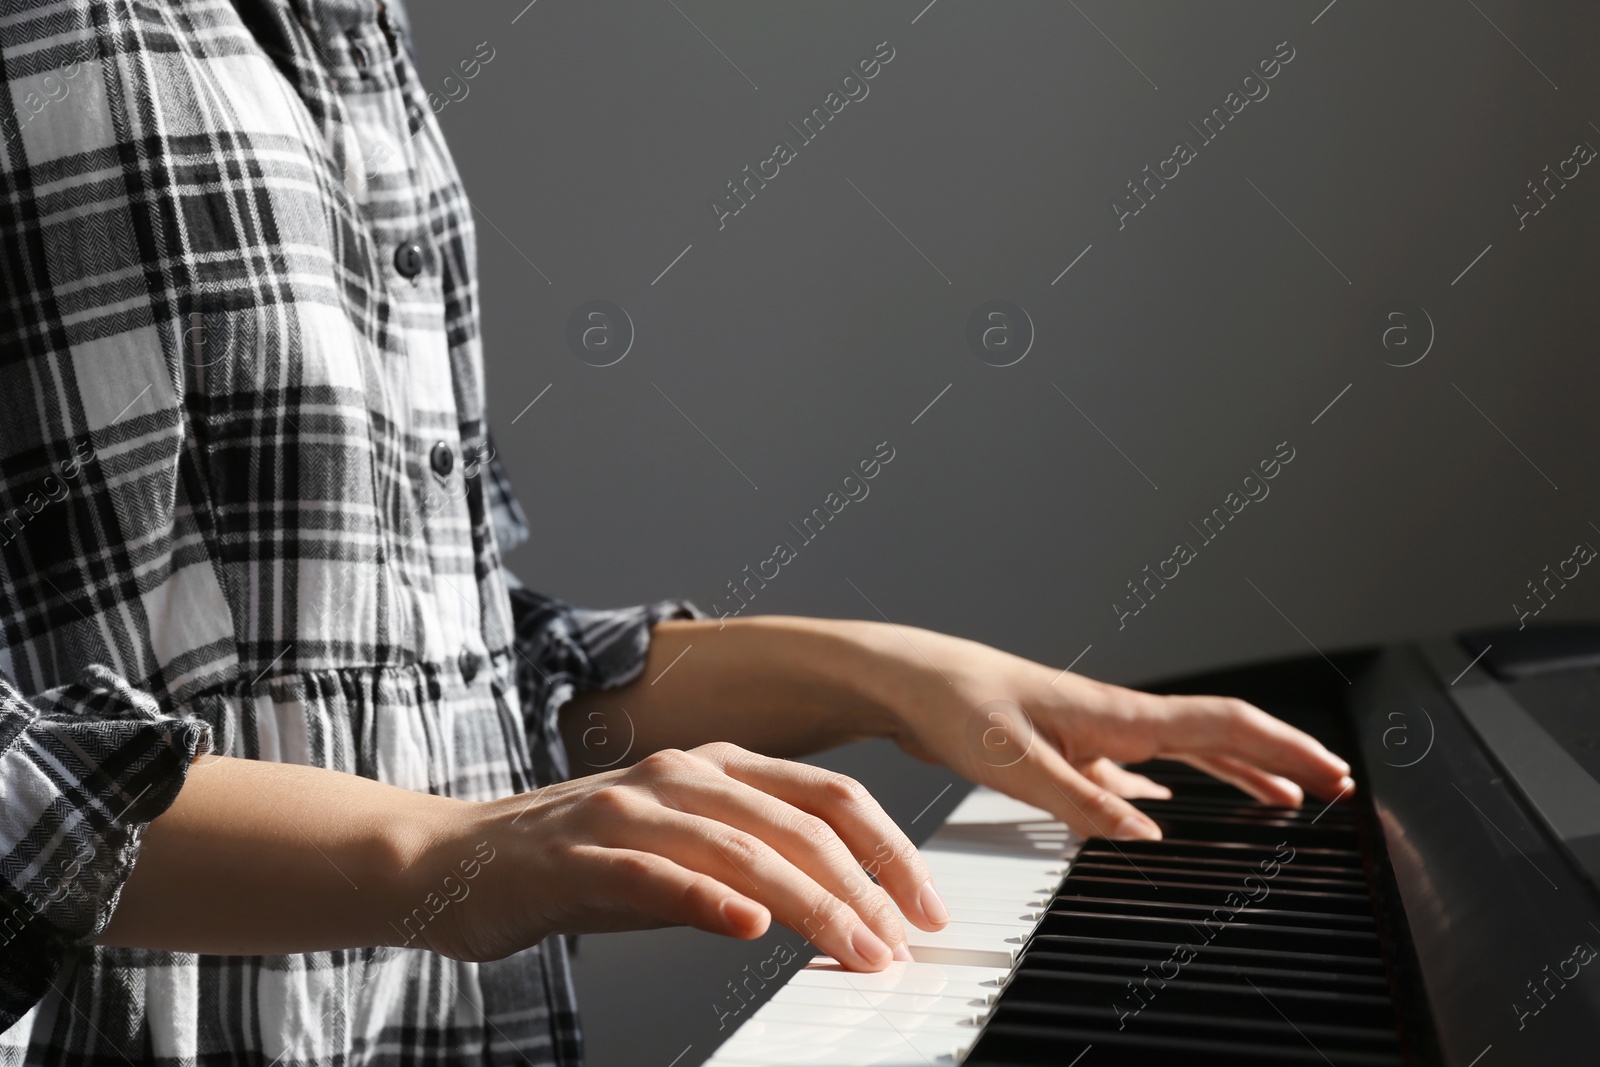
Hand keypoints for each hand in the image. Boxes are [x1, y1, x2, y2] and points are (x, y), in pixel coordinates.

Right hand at [417, 742, 948, 969]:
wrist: (453, 860)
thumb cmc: (576, 861)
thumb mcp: (681, 855)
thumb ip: (752, 867)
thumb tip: (841, 911)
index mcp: (716, 766)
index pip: (828, 796)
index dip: (889, 851)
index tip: (927, 909)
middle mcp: (681, 774)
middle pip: (799, 822)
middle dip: (865, 888)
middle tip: (901, 945)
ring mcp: (629, 808)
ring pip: (742, 848)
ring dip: (811, 905)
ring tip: (855, 952)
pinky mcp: (580, 853)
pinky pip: (656, 873)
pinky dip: (708, 899)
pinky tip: (750, 927)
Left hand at [873, 629, 1353, 840]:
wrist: (909, 680)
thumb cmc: (955, 704)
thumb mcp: (1015, 761)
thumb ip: (1080, 800)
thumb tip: (1148, 834)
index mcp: (1117, 714)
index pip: (1224, 726)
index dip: (1285, 749)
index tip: (1334, 775)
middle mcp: (1116, 717)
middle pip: (1220, 735)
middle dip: (1281, 759)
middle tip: (1333, 788)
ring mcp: (1095, 731)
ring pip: (1185, 751)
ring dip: (1237, 772)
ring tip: (1282, 799)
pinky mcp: (1068, 746)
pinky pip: (1138, 768)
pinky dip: (1171, 785)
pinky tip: (1171, 806)